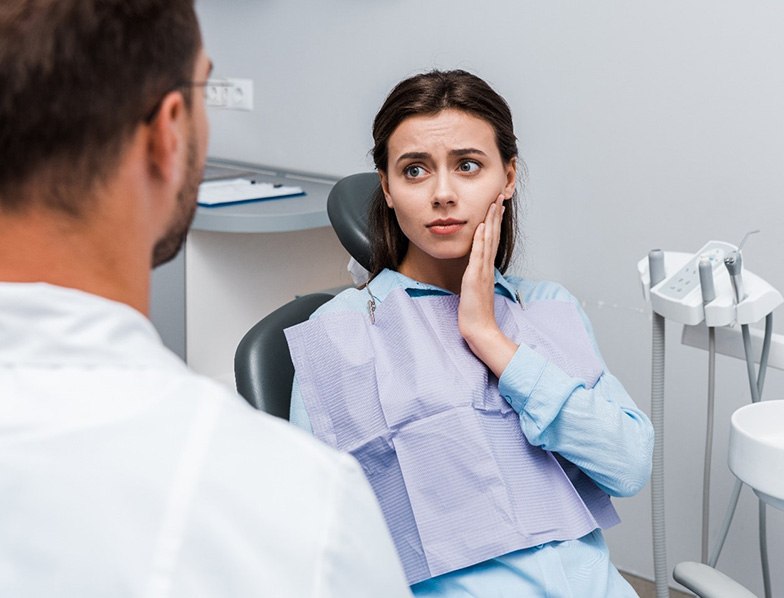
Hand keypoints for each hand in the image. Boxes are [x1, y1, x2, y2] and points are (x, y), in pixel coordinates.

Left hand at [458, 195, 517, 376]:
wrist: (479, 329)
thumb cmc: (476, 313)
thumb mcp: (476, 290)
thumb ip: (477, 278)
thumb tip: (476, 270)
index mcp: (487, 269)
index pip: (492, 240)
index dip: (494, 222)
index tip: (496, 206)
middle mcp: (487, 267)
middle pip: (493, 236)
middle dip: (495, 215)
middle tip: (499, 196)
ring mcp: (482, 271)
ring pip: (488, 241)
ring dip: (491, 221)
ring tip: (493, 203)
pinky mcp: (475, 278)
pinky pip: (478, 255)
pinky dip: (480, 240)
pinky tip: (481, 226)